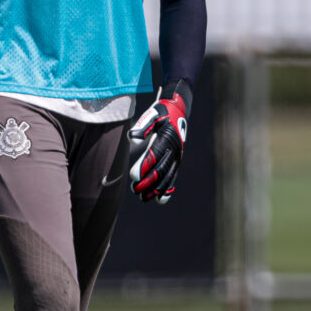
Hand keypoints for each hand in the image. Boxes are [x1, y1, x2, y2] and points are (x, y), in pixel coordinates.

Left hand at [128, 82, 189, 204]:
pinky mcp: (178, 160)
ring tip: (143, 198)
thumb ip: (142, 126)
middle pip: (161, 169)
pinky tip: (160, 200)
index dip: (144, 165)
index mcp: (166, 137)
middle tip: (134, 190)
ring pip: (168, 176)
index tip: (134, 176)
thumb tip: (132, 139)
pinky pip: (173, 176)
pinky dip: (167, 189)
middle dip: (148, 181)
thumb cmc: (162, 112)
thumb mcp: (152, 113)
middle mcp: (174, 149)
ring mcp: (177, 156)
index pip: (154, 154)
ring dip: (156, 189)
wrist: (179, 110)